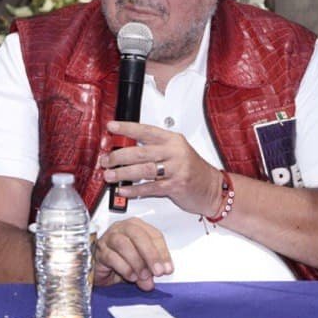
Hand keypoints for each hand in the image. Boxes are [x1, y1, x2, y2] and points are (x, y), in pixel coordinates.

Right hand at [93, 217, 171, 290]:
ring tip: (144, 276)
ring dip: (137, 262)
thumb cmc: (123, 261)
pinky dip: (124, 268)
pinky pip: (111, 257)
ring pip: (123, 244)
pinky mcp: (99, 251)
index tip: (167, 269)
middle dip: (151, 254)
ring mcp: (108, 238)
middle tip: (158, 272)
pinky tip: (131, 276)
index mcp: (137, 226)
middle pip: (138, 235)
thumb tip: (151, 282)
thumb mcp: (142, 264)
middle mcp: (122, 228)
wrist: (103, 270)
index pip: (154, 234)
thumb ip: (149, 270)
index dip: (162, 252)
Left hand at [100, 120, 222, 216]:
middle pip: (140, 152)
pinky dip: (134, 190)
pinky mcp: (176, 186)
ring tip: (110, 175)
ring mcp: (176, 169)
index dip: (127, 128)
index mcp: (172, 140)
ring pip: (143, 170)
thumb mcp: (175, 152)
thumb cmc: (191, 169)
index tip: (111, 127)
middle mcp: (174, 152)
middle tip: (106, 160)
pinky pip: (150, 188)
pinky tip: (124, 190)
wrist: (212, 188)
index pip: (146, 131)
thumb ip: (154, 148)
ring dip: (123, 173)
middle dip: (118, 156)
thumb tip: (125, 149)